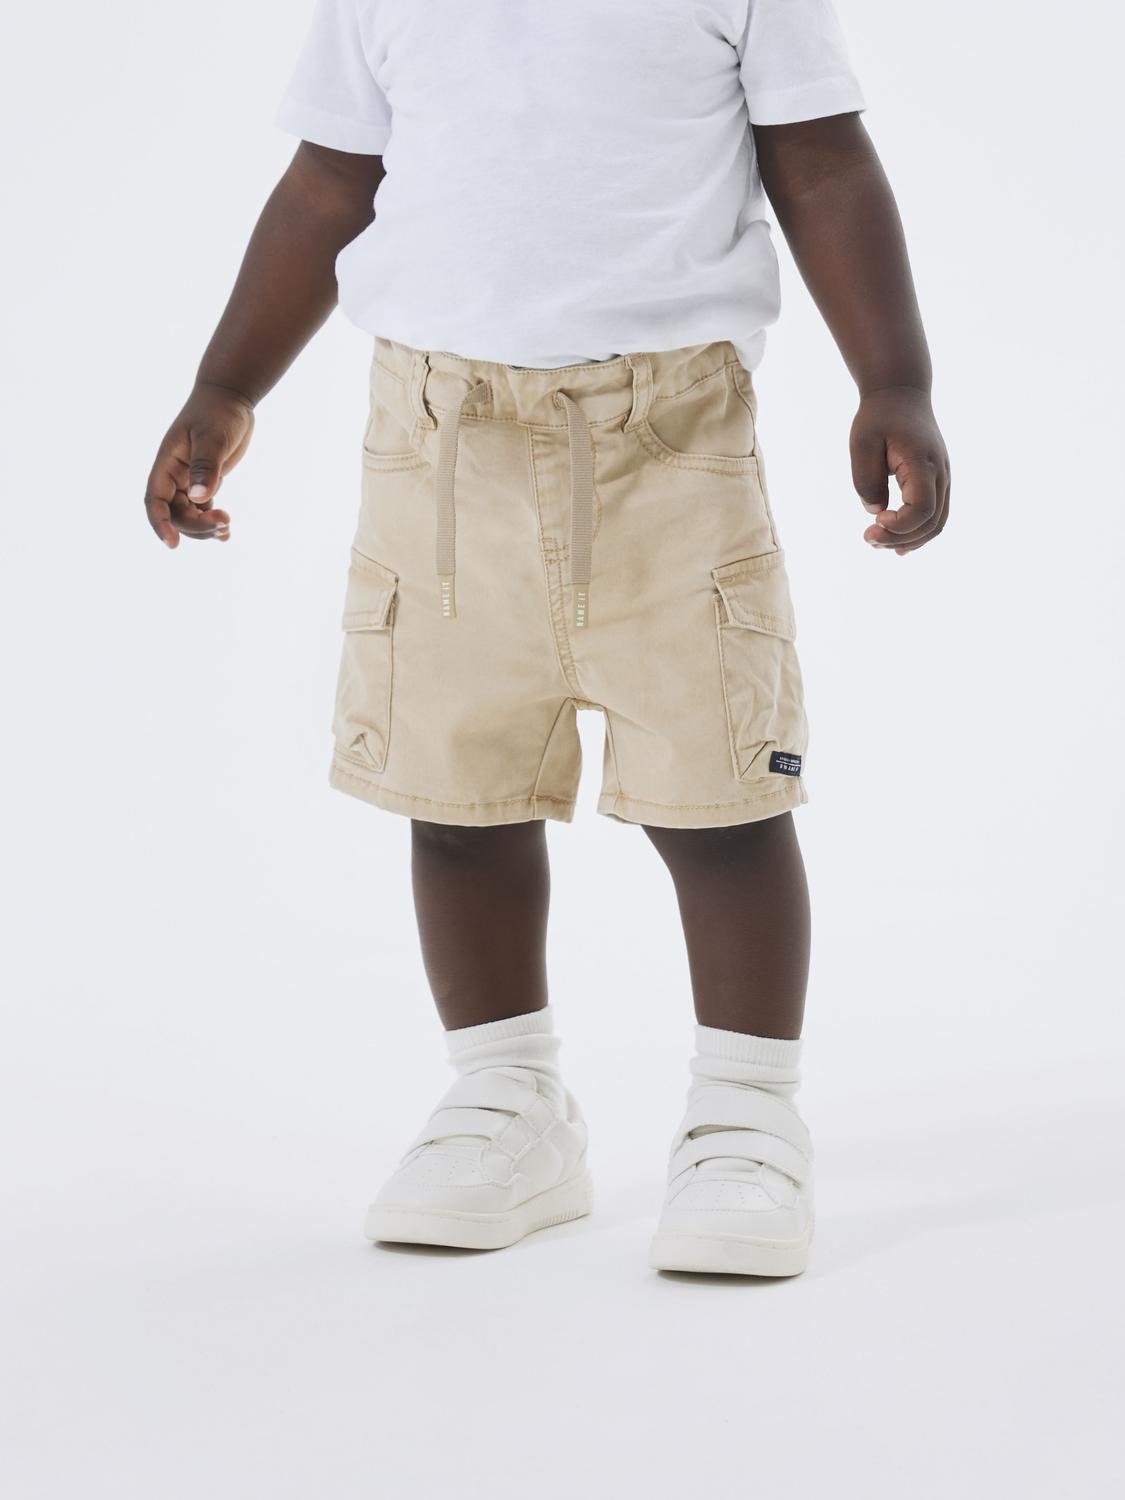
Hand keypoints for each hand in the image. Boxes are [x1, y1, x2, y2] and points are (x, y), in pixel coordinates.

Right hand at [144, 383, 254, 547]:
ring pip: (189, 515)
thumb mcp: (212, 437)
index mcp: (167, 464)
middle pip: (176, 513)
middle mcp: (174, 475)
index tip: (173, 544)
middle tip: (225, 523)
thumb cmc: (218, 412)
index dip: (160, 523)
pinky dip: (213, 522)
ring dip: (205, 527)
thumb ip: (205, 466)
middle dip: (196, 525)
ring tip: (227, 529)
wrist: (230, 398)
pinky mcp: (205, 481)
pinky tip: (227, 533)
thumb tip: (201, 498)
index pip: (155, 501)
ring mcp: (188, 480)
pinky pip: (203, 509)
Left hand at [850, 387, 949, 553]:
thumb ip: (866, 479)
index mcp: (922, 462)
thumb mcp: (862, 443)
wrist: (902, 393)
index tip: (874, 520)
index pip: (922, 509)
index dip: (899, 526)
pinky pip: (935, 515)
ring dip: (909, 540)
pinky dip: (919, 533)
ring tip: (877, 543)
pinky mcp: (937, 481)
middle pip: (931, 522)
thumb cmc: (879, 416)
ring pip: (937, 523)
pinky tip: (897, 545)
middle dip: (899, 539)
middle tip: (867, 539)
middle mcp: (940, 472)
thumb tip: (875, 511)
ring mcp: (943, 477)